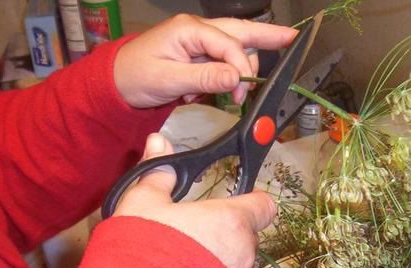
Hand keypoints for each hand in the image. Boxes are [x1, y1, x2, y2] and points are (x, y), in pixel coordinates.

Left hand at [114, 14, 295, 107]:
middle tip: (293, 40)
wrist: (117, 82)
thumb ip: (204, 78)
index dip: (241, 69)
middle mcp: (199, 30)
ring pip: (235, 47)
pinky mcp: (199, 55)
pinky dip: (225, 76)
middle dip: (267, 37)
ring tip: (233, 94)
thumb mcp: (169, 79)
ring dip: (239, 69)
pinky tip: (213, 90)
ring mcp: (199, 42)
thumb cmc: (136, 75)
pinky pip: (222, 62)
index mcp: (191, 29)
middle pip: (241, 32)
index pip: (229, 44)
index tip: (241, 93)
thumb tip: (236, 78)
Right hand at [114, 133, 275, 267]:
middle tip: (196, 240)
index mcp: (231, 221)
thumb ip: (157, 174)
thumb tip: (159, 141)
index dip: (253, 203)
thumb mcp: (142, 205)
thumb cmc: (142, 251)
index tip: (238, 203)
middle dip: (228, 237)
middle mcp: (246, 254)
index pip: (263, 206)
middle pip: (249, 239)